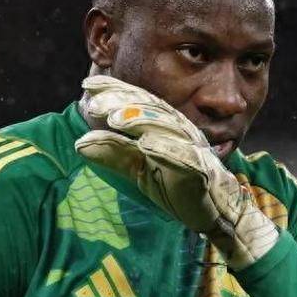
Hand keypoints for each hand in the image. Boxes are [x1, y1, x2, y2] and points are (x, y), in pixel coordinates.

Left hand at [74, 75, 278, 269]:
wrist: (216, 210)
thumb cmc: (178, 183)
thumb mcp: (138, 167)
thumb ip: (114, 152)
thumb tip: (80, 141)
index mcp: (165, 126)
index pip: (138, 103)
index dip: (115, 91)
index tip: (87, 86)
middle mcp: (179, 130)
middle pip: (150, 108)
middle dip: (123, 101)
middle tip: (94, 101)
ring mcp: (191, 149)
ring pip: (166, 127)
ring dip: (141, 120)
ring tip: (116, 118)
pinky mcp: (201, 171)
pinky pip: (184, 158)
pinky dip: (165, 150)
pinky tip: (146, 145)